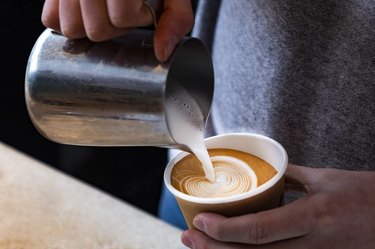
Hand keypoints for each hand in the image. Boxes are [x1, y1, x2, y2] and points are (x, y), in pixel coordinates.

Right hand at [41, 0, 193, 60]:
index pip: (122, 17)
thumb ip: (176, 20)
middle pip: (96, 29)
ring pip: (71, 28)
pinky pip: (50, 20)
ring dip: (91, 26)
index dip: (136, 18)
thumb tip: (162, 53)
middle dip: (115, 26)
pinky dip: (66, 21)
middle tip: (125, 10)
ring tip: (105, 9)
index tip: (144, 8)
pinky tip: (85, 12)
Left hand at [181, 164, 374, 247]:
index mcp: (313, 217)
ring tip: (200, 246)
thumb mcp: (328, 178)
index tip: (200, 220)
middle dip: (214, 248)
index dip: (224, 229)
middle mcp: (311, 245)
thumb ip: (291, 175)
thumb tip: (264, 171)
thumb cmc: (366, 195)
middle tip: (188, 235)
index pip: (258, 230)